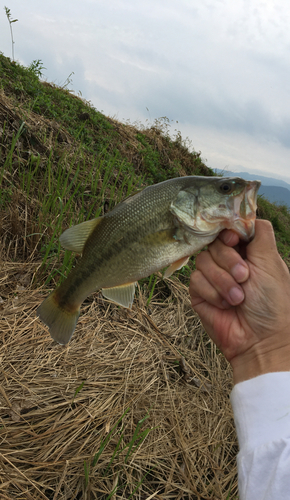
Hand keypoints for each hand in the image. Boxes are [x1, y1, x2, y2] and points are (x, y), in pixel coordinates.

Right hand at [189, 220, 289, 382]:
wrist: (260, 340)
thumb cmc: (273, 302)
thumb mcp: (272, 262)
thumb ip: (260, 233)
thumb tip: (248, 214)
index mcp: (248, 252)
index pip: (228, 229)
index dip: (228, 232)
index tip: (234, 240)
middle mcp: (229, 261)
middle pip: (215, 242)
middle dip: (229, 260)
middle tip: (244, 277)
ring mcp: (213, 276)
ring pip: (203, 260)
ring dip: (222, 280)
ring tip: (238, 298)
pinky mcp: (199, 292)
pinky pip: (195, 280)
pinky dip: (212, 292)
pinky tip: (225, 305)